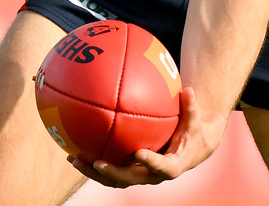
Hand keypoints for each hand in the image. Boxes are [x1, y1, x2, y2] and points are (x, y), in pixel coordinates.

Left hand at [67, 87, 224, 187]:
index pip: (161, 167)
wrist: (192, 149)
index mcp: (172, 166)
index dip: (149, 161)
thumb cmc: (194, 132)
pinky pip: (111, 167)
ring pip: (114, 179)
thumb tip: (189, 88)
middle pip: (129, 179)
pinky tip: (74, 149)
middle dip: (111, 173)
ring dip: (94, 172)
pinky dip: (93, 162)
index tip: (138, 152)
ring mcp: (139, 173)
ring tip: (74, 159)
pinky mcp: (130, 169)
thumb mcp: (195, 121)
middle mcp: (152, 174)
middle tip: (96, 162)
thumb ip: (191, 107)